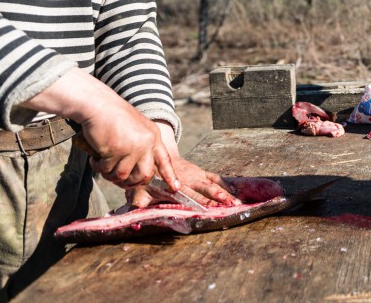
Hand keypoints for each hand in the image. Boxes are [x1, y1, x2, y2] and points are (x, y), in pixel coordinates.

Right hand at [20, 69, 178, 191]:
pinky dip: (98, 167)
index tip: (174, 188)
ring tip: (103, 164)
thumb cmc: (114, 116)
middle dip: (131, 182)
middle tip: (118, 177)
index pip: (165, 159)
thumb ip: (141, 146)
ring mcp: (132, 148)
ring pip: (123, 176)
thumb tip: (137, 173)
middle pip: (144, 176)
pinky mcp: (115, 151)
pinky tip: (95, 158)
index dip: (169, 176)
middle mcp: (146, 143)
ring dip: (110, 175)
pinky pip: (107, 170)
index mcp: (154, 136)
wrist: (98, 105)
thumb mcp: (137, 128)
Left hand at [126, 156, 240, 208]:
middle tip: (230, 204)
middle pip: (206, 188)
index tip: (210, 207)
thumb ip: (138, 204)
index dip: (201, 201)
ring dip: (225, 192)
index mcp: (176, 185)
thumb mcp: (139, 191)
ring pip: (213, 183)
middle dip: (218, 196)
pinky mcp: (201, 172)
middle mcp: (189, 179)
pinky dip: (225, 184)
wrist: (157, 154)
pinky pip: (216, 177)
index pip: (190, 195)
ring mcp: (197, 174)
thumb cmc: (148, 179)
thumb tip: (133, 217)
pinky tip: (234, 192)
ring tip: (237, 202)